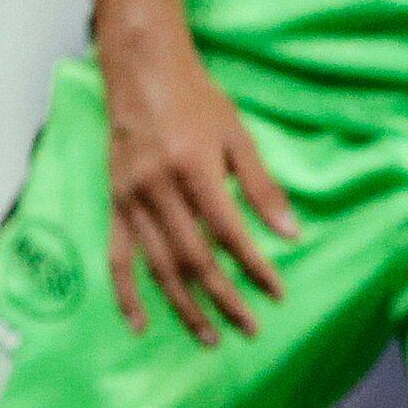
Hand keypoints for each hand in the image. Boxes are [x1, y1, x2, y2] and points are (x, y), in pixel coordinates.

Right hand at [99, 25, 297, 344]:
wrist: (141, 70)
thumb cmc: (196, 98)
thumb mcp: (237, 134)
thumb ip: (262, 186)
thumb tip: (292, 233)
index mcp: (193, 168)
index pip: (228, 232)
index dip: (254, 266)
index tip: (276, 292)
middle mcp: (158, 188)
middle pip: (194, 258)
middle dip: (224, 298)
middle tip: (250, 328)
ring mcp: (132, 197)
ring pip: (159, 265)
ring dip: (184, 306)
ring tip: (210, 337)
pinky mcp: (115, 202)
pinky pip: (117, 256)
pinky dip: (126, 293)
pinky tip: (140, 323)